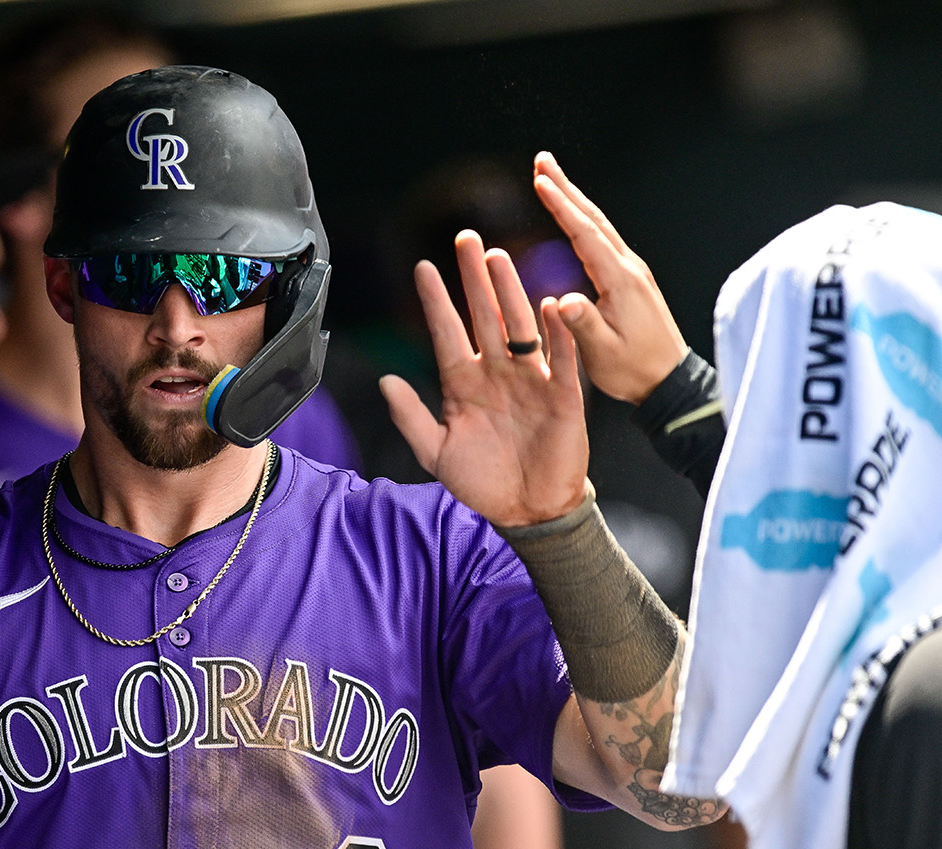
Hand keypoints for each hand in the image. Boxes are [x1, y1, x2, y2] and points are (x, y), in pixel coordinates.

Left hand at [381, 230, 588, 526]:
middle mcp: (497, 373)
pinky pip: (561, 360)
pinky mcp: (562, 396)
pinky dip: (559, 334)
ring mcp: (530, 381)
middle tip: (466, 239)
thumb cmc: (483, 482)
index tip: (422, 268)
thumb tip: (385, 380)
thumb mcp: (435, 451)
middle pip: (484, 316)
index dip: (436, 302)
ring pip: (519, 326)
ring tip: (500, 259)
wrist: (527, 511)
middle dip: (474, 278)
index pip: (447, 333)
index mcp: (464, 384)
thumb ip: (410, 416)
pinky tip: (552, 305)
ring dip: (510, 292)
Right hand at [533, 151, 688, 403]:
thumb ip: (583, 324)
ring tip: (551, 179)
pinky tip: (574, 218)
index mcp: (619, 281)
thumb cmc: (634, 370)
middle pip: (593, 219)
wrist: (668, 380)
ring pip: (599, 226)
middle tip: (542, 161)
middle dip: (566, 188)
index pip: (585, 235)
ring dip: (574, 200)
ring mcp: (631, 272)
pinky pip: (603, 240)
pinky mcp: (630, 280)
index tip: (540, 182)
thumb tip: (563, 299)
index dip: (562, 207)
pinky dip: (583, 220)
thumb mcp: (603, 353)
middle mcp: (628, 268)